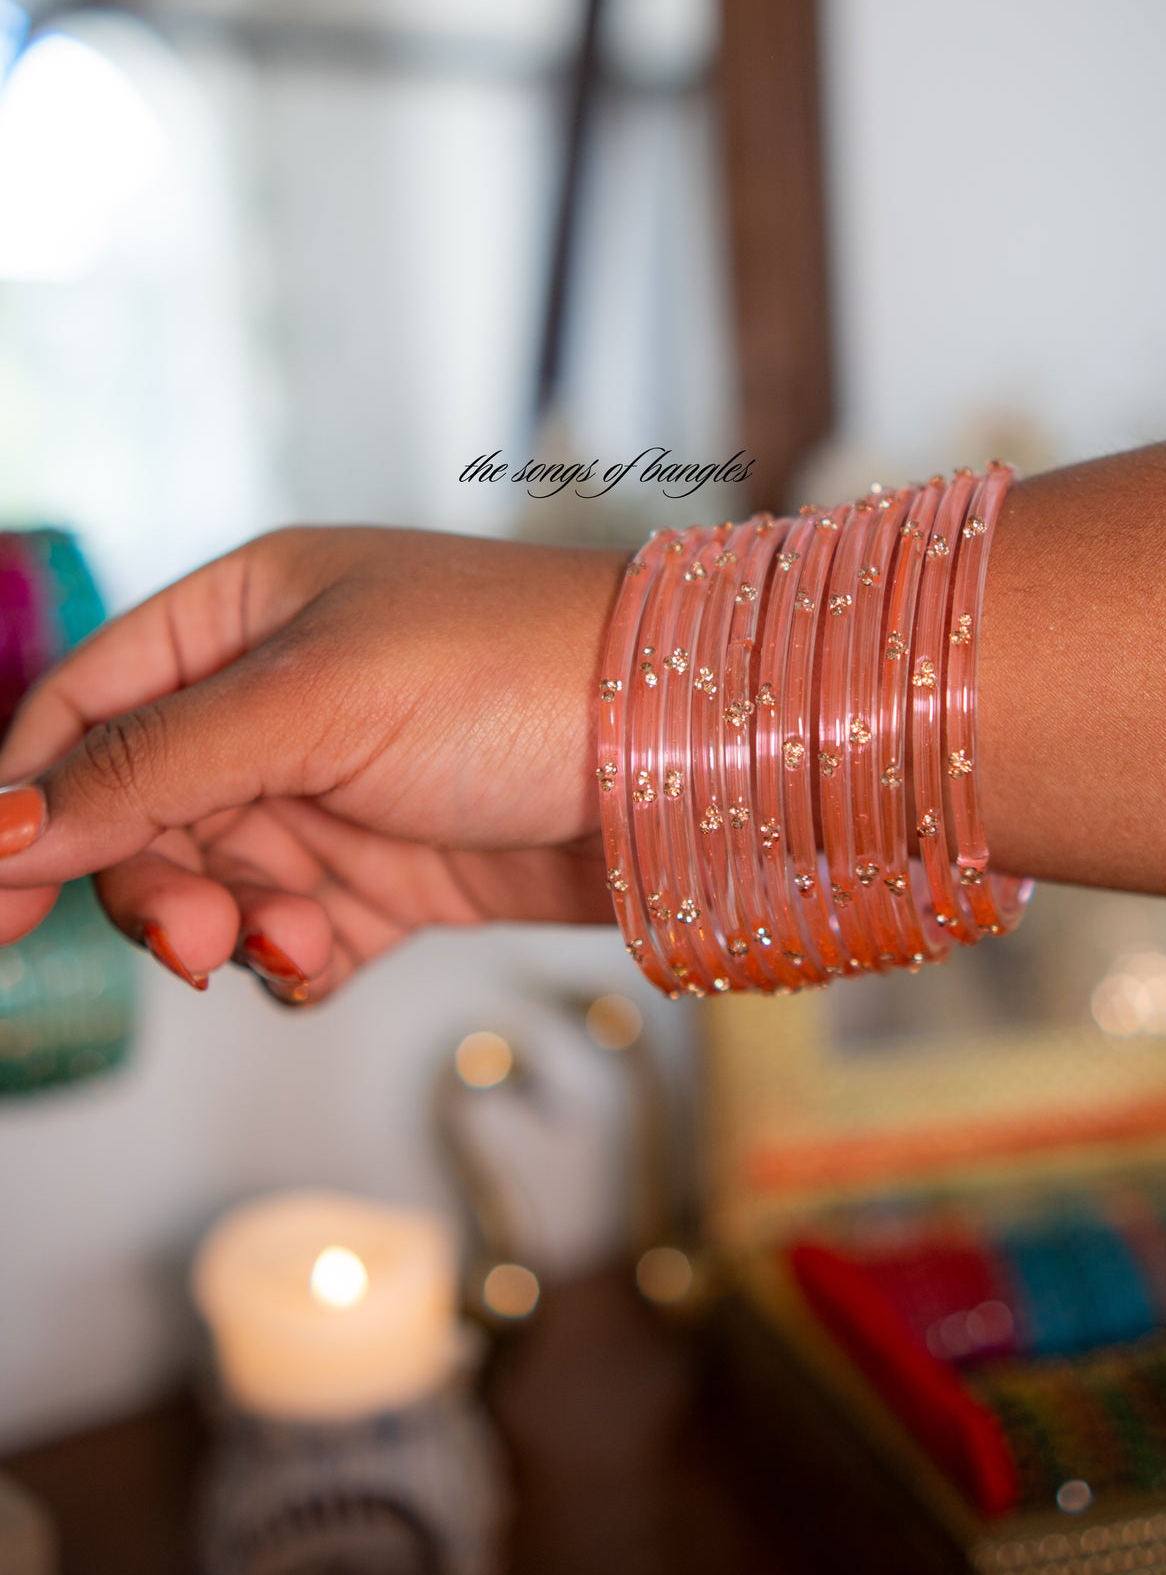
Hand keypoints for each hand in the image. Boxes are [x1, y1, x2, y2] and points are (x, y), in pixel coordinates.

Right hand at [0, 528, 627, 1002]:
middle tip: (197, 941)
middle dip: (153, 883)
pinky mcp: (393, 872)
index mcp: (247, 614)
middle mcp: (279, 699)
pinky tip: (330, 960)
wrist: (688, 755)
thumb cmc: (513, 678)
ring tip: (296, 944)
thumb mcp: (312, 705)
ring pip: (214, 883)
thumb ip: (153, 769)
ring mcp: (336, 788)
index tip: (4, 899)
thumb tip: (4, 824)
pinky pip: (293, 935)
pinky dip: (297, 960)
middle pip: (140, 813)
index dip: (33, 801)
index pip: (88, 707)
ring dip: (233, 929)